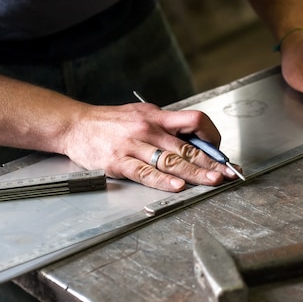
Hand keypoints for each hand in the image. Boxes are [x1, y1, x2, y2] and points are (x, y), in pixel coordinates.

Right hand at [61, 102, 239, 191]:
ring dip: (194, 173)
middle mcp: (148, 129)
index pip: (194, 120)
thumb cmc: (111, 122)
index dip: (210, 136)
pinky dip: (162, 181)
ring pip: (171, 161)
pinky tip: (177, 186)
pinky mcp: (118, 162)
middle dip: (211, 162)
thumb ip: (166, 126)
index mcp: (157, 117)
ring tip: (212, 181)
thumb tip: (195, 139)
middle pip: (187, 146)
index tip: (219, 152)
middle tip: (228, 173)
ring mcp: (133, 146)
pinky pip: (145, 173)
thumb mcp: (142, 114)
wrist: (75, 124)